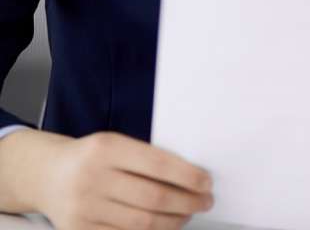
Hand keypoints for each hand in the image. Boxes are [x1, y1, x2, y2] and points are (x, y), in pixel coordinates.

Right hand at [6, 129, 212, 229]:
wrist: (47, 175)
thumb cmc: (93, 158)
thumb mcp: (116, 145)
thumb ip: (148, 159)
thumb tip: (193, 179)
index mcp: (107, 149)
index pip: (158, 164)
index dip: (188, 176)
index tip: (207, 182)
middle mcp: (92, 178)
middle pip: (154, 198)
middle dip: (188, 202)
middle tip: (205, 201)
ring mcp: (83, 208)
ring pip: (142, 223)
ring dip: (174, 222)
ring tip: (187, 214)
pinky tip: (164, 227)